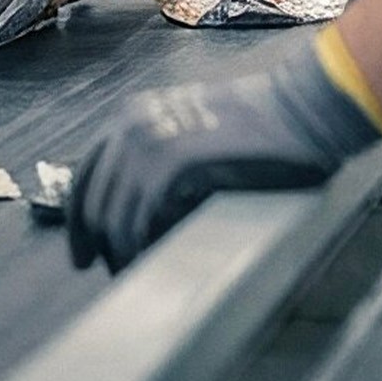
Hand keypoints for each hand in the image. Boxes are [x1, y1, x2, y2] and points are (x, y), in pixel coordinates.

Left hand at [67, 34, 381, 272]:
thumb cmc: (261, 125)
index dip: (81, 218)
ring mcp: (149, 142)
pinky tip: (149, 261)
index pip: (87, 174)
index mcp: (132, 116)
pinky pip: (140, 218)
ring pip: (113, 213)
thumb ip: (161, 160)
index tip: (84, 250)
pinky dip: (139, 246)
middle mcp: (131, 125)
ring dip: (119, 250)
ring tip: (133, 272)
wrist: (300, 107)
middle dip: (94, 240)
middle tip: (108, 270)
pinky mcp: (172, 163)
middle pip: (92, 198)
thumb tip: (141, 210)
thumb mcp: (194, 132)